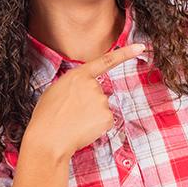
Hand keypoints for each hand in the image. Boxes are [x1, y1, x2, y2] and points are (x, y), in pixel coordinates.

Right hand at [24, 43, 145, 157]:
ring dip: (91, 115)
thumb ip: (73, 85)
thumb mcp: (55, 90)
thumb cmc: (46, 117)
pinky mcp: (107, 116)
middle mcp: (93, 85)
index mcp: (78, 75)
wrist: (48, 139)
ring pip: (101, 108)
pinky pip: (105, 121)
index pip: (105, 61)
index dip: (125, 53)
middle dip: (88, 103)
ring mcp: (101, 100)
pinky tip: (82, 129)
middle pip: (98, 93)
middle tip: (71, 113)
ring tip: (73, 121)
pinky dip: (96, 126)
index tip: (140, 47)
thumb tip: (81, 90)